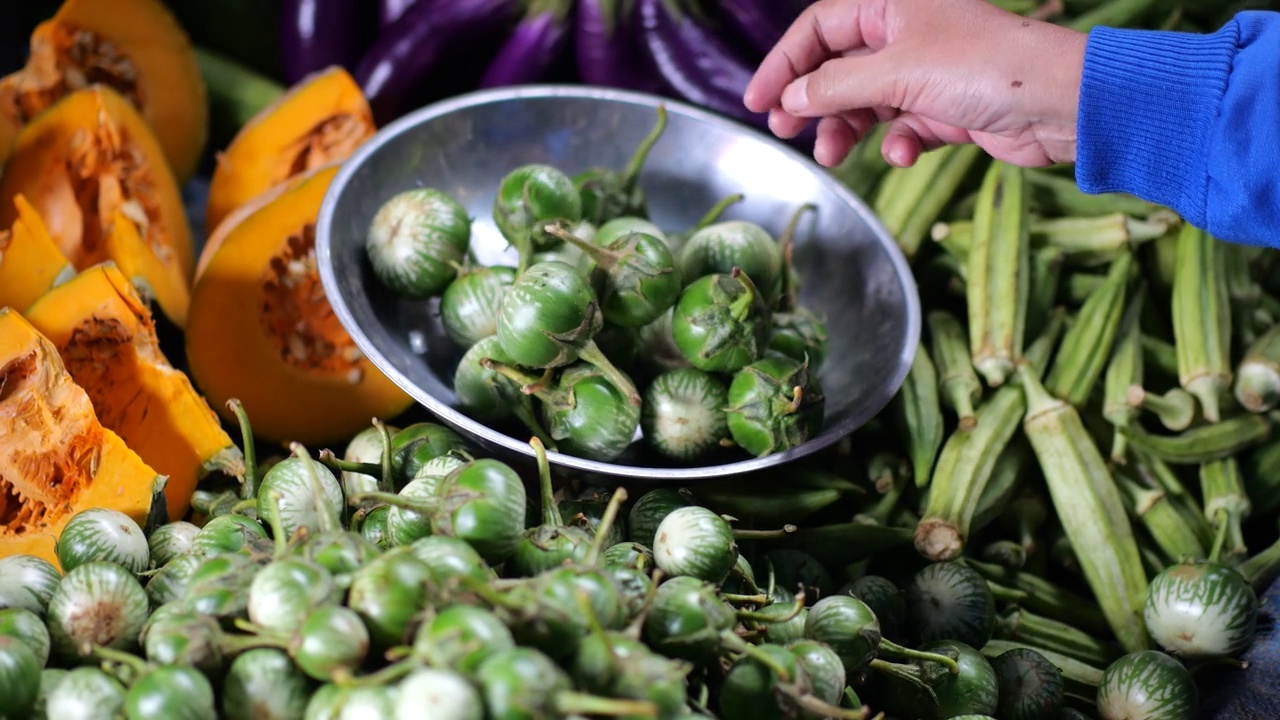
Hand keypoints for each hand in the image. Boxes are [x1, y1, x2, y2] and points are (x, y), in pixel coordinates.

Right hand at [743, 0, 1087, 168]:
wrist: (1060, 104)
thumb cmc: (984, 69)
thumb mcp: (896, 74)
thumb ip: (835, 87)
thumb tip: (790, 98)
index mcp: (893, 6)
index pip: (819, 27)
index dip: (784, 63)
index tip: (757, 101)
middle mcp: (908, 34)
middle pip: (838, 67)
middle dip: (811, 101)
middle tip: (786, 130)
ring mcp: (928, 73)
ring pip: (866, 103)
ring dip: (847, 130)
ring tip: (832, 155)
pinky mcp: (947, 109)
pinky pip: (903, 127)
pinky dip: (897, 143)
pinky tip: (903, 153)